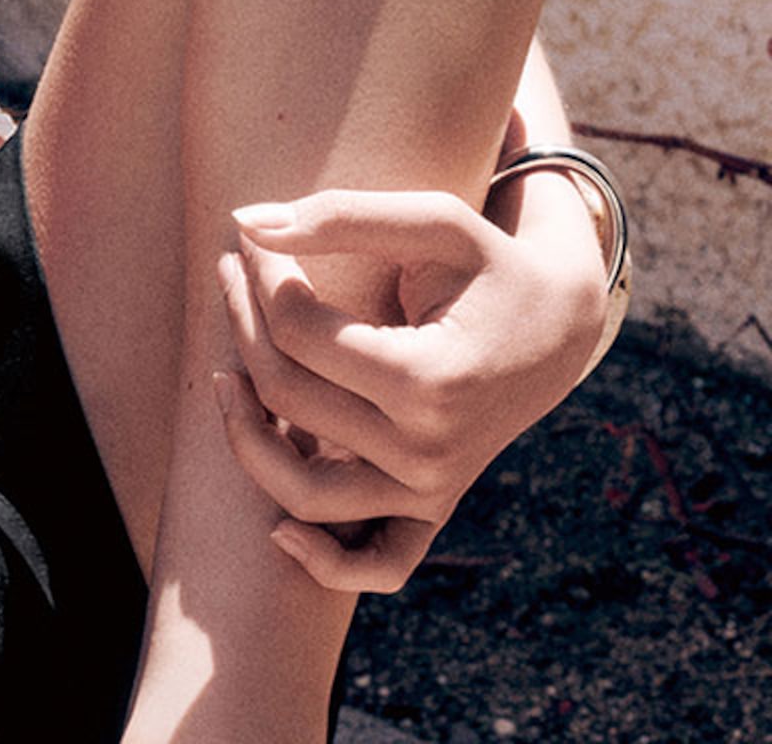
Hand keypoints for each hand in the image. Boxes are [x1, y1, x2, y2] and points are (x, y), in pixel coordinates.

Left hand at [211, 180, 608, 591]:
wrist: (557, 327)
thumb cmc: (487, 264)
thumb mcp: (434, 222)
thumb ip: (341, 216)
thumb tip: (246, 221)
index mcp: (432, 379)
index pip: (298, 331)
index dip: (259, 276)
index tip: (249, 237)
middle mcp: (430, 450)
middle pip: (287, 395)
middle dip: (240, 322)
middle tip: (229, 268)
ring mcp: (431, 490)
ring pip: (303, 491)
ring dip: (243, 434)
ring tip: (223, 372)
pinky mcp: (430, 511)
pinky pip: (374, 565)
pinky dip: (322, 560)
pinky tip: (278, 527)